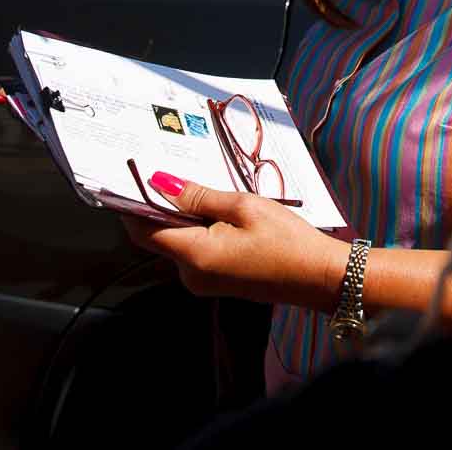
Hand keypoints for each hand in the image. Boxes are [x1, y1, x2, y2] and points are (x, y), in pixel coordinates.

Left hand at [120, 173, 347, 310]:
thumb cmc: (286, 239)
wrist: (319, 277)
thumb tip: (161, 184)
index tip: (131, 176)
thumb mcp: (243, 207)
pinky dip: (197, 229)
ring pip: (178, 241)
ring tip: (202, 185)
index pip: (144, 230)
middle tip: (172, 169)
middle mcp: (191, 274)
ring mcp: (203, 281)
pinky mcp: (216, 281)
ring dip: (183, 215)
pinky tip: (216, 210)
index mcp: (194, 255)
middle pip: (159, 236)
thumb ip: (199, 197)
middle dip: (161, 205)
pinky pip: (194, 251)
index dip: (132, 204)